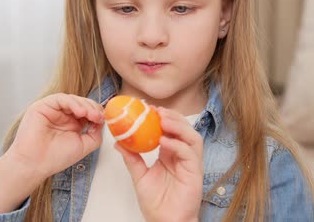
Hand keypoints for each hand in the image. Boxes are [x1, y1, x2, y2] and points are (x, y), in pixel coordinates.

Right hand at [7, 93, 104, 179]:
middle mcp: (62, 115)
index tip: (103, 119)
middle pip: (81, 103)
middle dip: (92, 108)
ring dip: (84, 105)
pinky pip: (60, 98)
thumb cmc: (54, 158)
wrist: (34, 165)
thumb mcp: (83, 145)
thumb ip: (95, 134)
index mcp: (71, 123)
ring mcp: (52, 109)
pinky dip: (72, 103)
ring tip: (91, 114)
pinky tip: (80, 111)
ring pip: (72, 99)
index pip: (87, 111)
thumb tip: (102, 121)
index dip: (96, 112)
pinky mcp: (42, 106)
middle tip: (98, 116)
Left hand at [115, 107, 203, 221]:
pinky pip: (190, 153)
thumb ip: (131, 158)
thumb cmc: (155, 203)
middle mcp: (182, 156)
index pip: (170, 129)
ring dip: (178, 126)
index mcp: (170, 154)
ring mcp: (190, 163)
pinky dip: (178, 144)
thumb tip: (118, 142)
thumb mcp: (139, 176)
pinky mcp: (195, 172)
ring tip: (162, 120)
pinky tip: (164, 141)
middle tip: (156, 111)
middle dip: (172, 117)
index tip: (148, 109)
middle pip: (184, 129)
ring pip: (192, 136)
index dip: (162, 117)